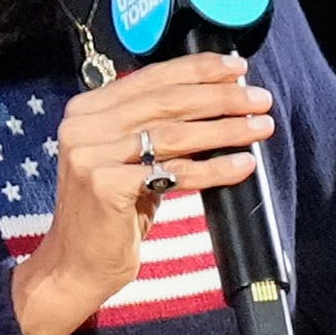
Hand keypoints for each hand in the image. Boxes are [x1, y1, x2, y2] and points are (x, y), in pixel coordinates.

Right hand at [19, 52, 268, 334]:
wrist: (74, 266)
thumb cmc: (110, 215)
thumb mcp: (128, 161)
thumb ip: (153, 128)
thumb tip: (216, 99)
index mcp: (87, 110)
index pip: (152, 78)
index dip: (198, 70)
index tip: (238, 68)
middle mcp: (83, 125)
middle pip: (167, 102)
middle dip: (221, 98)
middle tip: (260, 99)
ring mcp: (90, 154)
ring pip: (174, 134)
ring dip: (225, 129)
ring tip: (260, 128)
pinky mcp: (104, 185)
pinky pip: (174, 172)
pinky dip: (214, 169)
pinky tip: (242, 165)